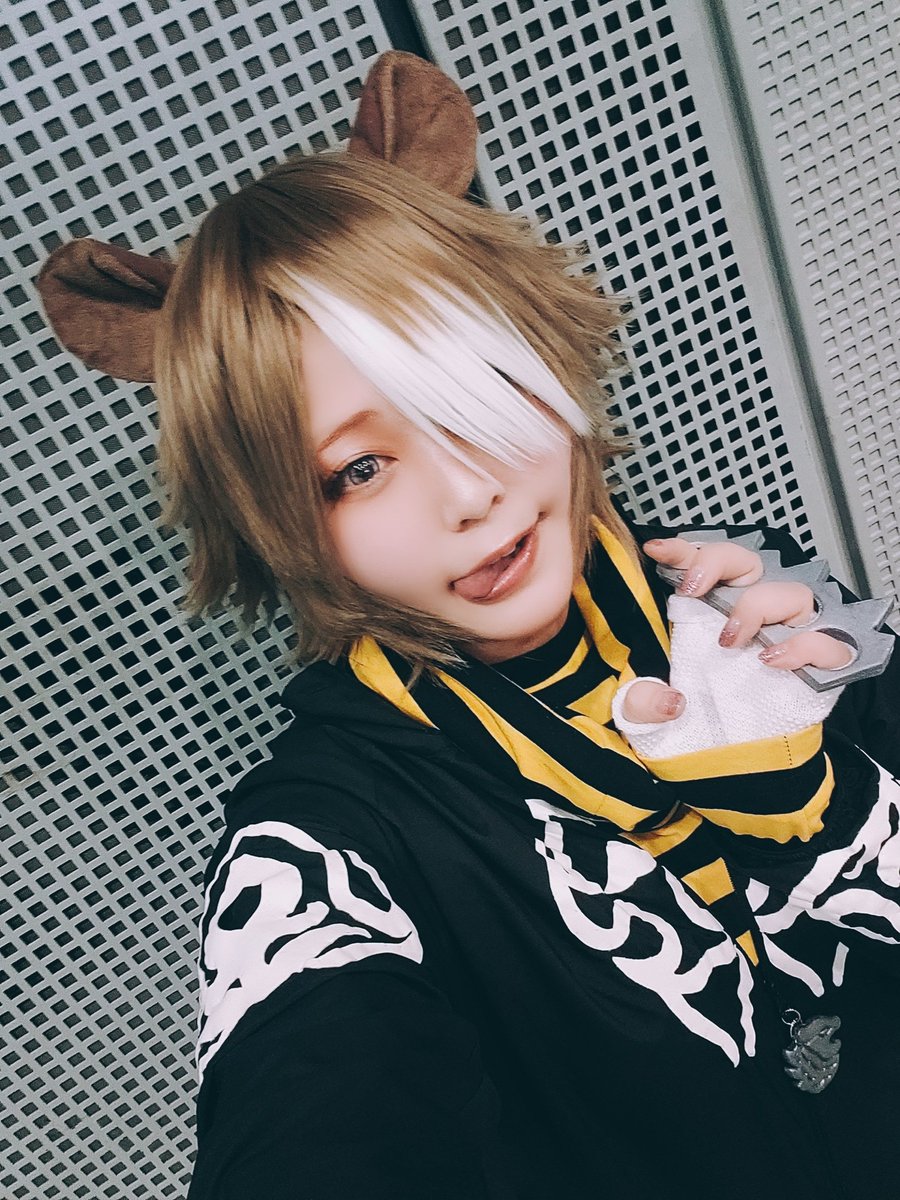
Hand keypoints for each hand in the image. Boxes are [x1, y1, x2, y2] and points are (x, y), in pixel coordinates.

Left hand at [622, 537, 852, 724]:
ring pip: (793, 593)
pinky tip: (773, 661)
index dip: (683, 551)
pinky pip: (829, 643)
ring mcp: (789, 637)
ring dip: (758, 606)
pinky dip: (805, 646)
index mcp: (713, 612)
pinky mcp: (819, 667)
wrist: (738, 761)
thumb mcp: (652, 713)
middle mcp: (753, 616)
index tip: (657, 551)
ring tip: (729, 641)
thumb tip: (666, 702)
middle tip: (693, 589)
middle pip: (750, 562)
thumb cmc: (698, 722)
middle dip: (720, 562)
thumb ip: (644, 704)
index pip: (703, 565)